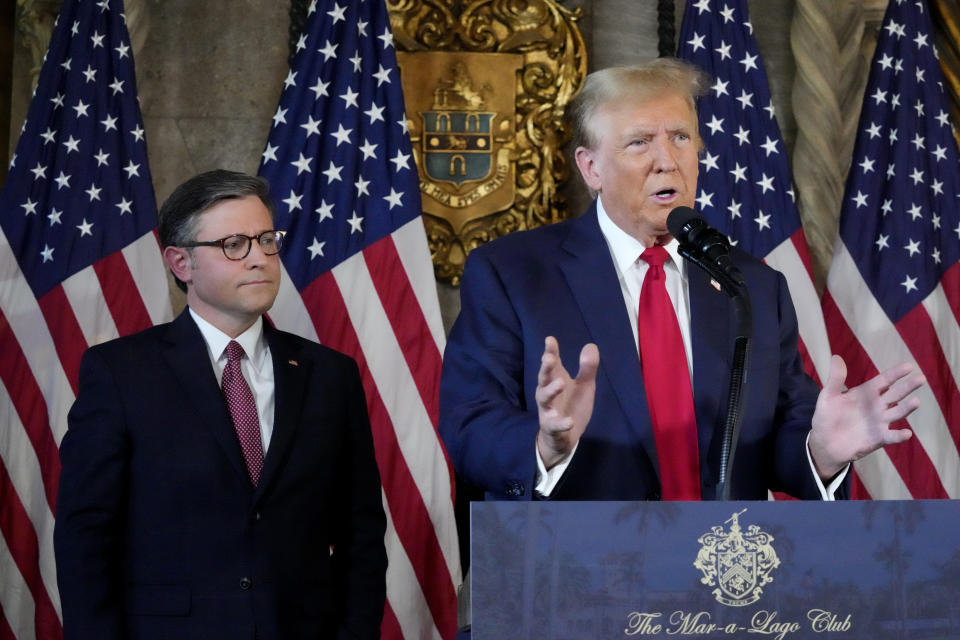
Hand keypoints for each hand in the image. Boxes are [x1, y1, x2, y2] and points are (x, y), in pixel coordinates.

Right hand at [535, 336, 598, 468]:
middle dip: (546, 368)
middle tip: (549, 358)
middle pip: (544, 378)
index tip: (550, 340)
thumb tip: (591, 345)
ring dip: (551, 390)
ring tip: (561, 383)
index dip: (550, 352)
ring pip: (545, 399)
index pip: (552, 364)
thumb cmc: (571, 405)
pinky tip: (569, 421)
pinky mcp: (552, 428)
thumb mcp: (584, 386)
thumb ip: (587, 368)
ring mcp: (548, 410)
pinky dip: (561, 423)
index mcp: (555, 380)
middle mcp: (547, 393)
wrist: (563, 437)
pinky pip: (554, 425)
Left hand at [809, 355, 923, 479]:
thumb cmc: (827, 416)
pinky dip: (899, 435)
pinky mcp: (879, 438)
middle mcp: (877, 406)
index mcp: (866, 393)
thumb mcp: (829, 396)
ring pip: (897, 413)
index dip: (896, 373)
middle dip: (907, 386)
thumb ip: (836, 379)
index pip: (885, 380)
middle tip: (921, 378)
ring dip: (907, 408)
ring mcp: (880, 422)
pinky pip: (892, 436)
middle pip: (896, 394)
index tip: (909, 366)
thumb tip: (836, 356)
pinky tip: (906, 433)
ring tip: (916, 401)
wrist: (824, 442)